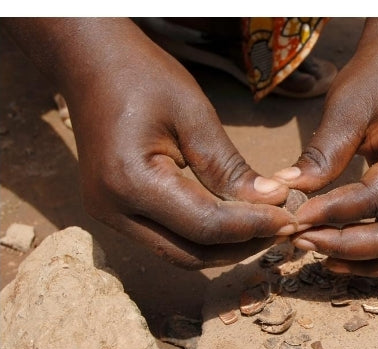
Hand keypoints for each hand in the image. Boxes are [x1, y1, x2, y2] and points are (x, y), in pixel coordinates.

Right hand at [8, 19, 294, 268]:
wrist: (89, 64)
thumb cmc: (140, 76)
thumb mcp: (192, 113)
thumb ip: (229, 165)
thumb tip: (272, 202)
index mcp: (131, 182)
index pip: (203, 225)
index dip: (250, 227)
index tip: (288, 219)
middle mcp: (114, 211)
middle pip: (191, 255)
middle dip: (240, 248)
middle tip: (281, 230)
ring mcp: (109, 219)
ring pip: (179, 256)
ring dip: (223, 250)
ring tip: (262, 229)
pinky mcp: (114, 218)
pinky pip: (166, 242)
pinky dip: (202, 240)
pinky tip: (231, 224)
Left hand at [275, 19, 377, 275]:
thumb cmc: (374, 82)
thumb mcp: (347, 105)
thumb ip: (323, 150)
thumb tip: (285, 189)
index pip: (375, 199)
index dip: (333, 213)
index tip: (295, 216)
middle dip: (344, 247)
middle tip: (300, 240)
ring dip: (362, 265)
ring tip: (318, 256)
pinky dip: (371, 262)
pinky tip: (334, 256)